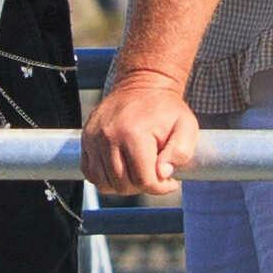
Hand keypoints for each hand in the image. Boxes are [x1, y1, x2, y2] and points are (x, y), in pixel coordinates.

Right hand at [83, 66, 199, 199]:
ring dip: (123, 184)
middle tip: (155, 174)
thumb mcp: (186, 126)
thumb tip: (163, 173)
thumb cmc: (166, 109)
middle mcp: (109, 136)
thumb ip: (181, 152)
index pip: (144, 180)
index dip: (160, 187)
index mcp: (134, 134)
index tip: (170, 180)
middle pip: (122, 184)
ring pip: (103, 182)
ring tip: (138, 172)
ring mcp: (93, 138)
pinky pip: (90, 172)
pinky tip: (121, 169)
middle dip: (142, 186)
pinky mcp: (86, 139)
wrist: (141, 84)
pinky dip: (104, 178)